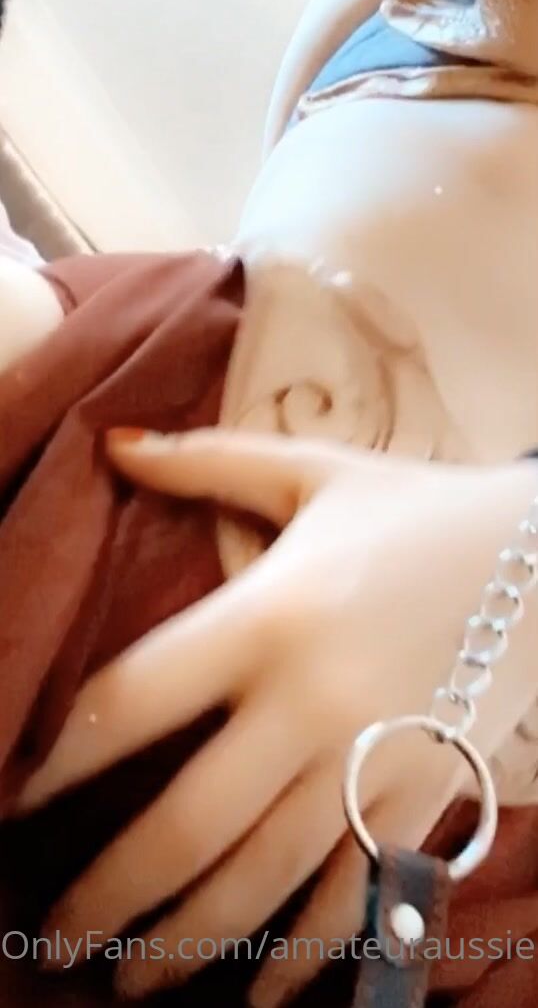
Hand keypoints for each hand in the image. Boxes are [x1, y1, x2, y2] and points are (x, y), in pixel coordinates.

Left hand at [19, 430, 537, 1005]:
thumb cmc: (413, 510)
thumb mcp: (310, 471)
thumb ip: (205, 460)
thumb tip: (110, 441)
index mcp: (270, 613)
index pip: (136, 698)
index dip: (64, 757)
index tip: (21, 802)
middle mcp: (313, 699)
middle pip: (189, 821)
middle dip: (110, 895)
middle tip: (51, 944)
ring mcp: (373, 757)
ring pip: (266, 879)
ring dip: (190, 943)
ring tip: (129, 985)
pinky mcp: (425, 794)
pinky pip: (358, 893)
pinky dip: (309, 955)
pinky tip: (262, 997)